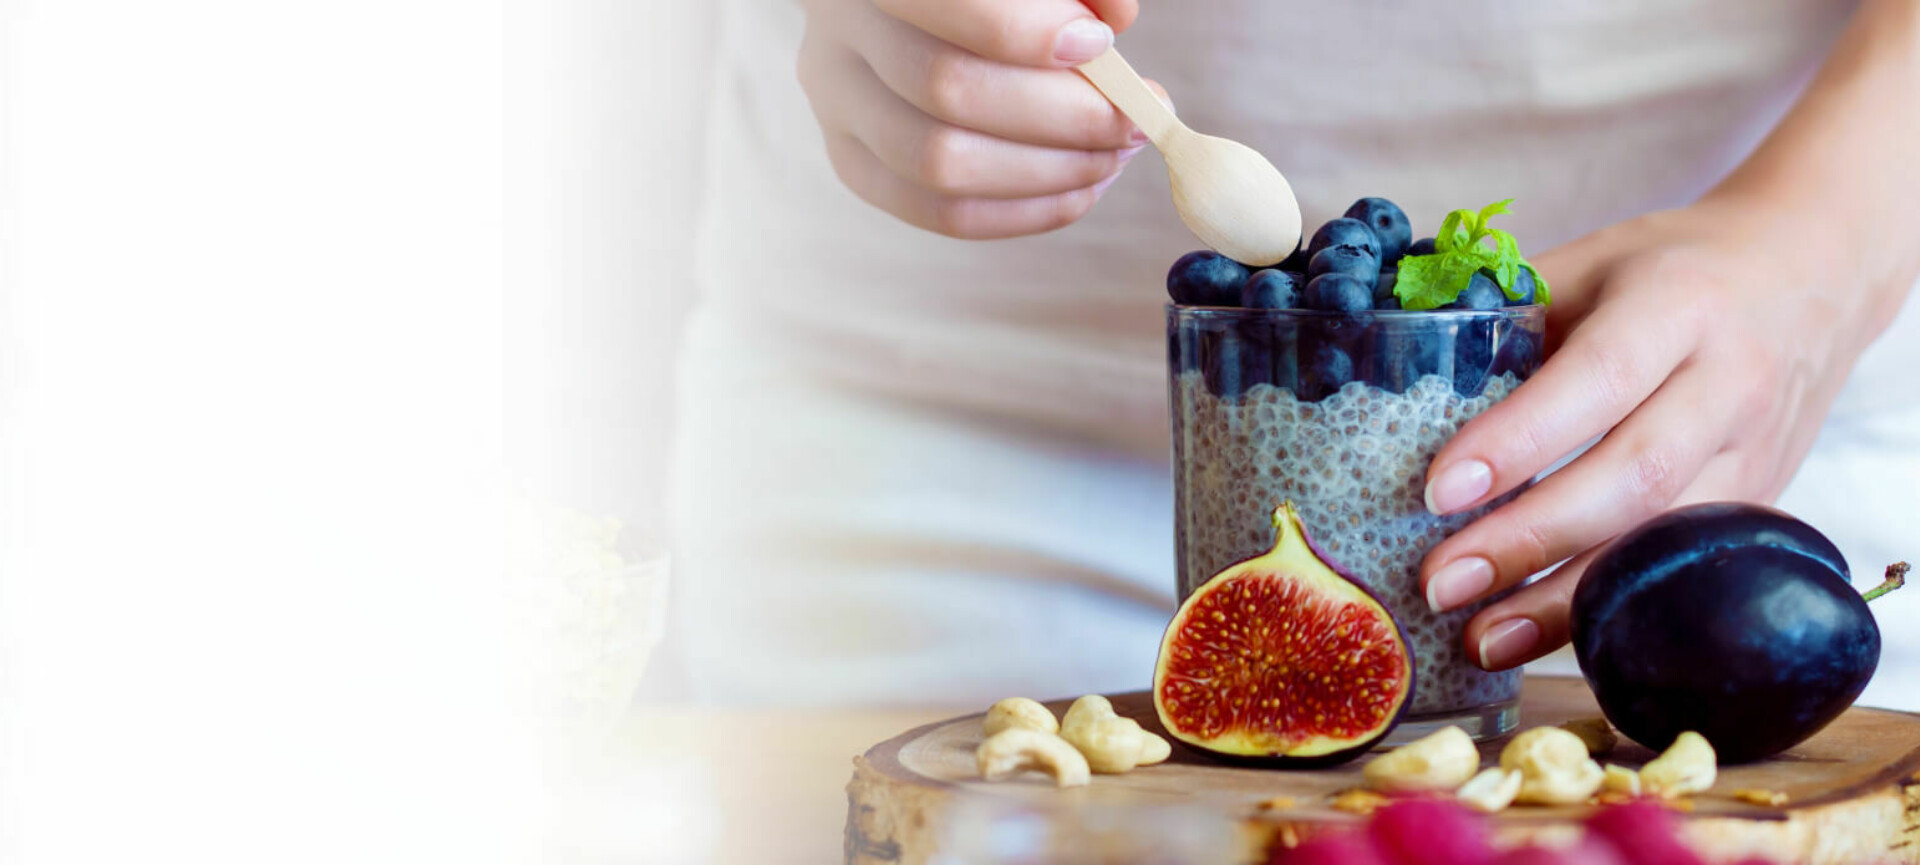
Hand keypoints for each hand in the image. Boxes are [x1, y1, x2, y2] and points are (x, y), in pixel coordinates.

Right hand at [796, 0, 1159, 238]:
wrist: (906, 0)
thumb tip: (1114, 18)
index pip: (948, 4)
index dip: (1027, 32)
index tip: (1100, 44)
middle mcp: (838, 31)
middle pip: (946, 88)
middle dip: (1063, 114)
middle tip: (1136, 117)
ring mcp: (836, 103)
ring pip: (939, 164)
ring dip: (1049, 171)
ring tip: (1114, 153)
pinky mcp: (853, 159)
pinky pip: (938, 212)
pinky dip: (1022, 210)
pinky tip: (1078, 188)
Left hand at [1416, 197, 1900, 670]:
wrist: (1813, 274)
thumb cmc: (1671, 270)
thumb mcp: (1591, 263)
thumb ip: (1505, 316)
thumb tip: (1390, 375)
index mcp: (1675, 306)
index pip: (1595, 380)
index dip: (1516, 441)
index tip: (1436, 492)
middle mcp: (1726, 383)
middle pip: (1633, 477)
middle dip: (1529, 539)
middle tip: (1439, 581)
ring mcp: (1754, 453)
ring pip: (1663, 542)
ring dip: (1567, 602)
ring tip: (1480, 637)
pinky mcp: (1762, 505)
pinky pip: (1682, 571)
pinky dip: (1609, 610)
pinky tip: (1540, 637)